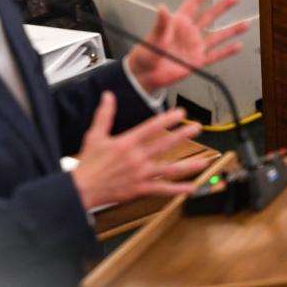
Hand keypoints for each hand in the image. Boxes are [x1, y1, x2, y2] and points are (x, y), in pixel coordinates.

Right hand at [71, 92, 208, 209]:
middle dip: (182, 135)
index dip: (167, 119)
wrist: (83, 188)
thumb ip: (104, 114)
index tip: (180, 112)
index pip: (151, 128)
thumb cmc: (89, 163)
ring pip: (170, 169)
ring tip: (203, 161)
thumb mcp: (94, 135)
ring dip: (188, 165)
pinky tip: (191, 187)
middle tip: (196, 128)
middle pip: (165, 145)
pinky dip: (178, 189)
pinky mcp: (141, 189)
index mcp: (126, 143)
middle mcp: (137, 158)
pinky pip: (163, 189)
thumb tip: (108, 97)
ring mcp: (141, 175)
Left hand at [128, 0, 248, 93]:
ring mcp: (194, 47)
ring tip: (246, 23)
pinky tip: (238, 46)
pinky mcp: (197, 61)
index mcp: (178, 23)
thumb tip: (162, 7)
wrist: (146, 75)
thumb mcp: (153, 37)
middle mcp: (189, 32)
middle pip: (209, 17)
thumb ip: (161, 24)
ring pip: (216, 36)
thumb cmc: (146, 53)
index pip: (193, 4)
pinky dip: (226, 52)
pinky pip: (215, 55)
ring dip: (231, 30)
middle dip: (222, 7)